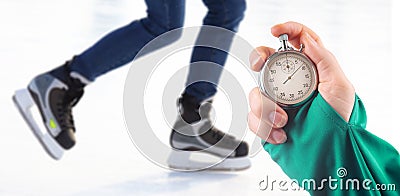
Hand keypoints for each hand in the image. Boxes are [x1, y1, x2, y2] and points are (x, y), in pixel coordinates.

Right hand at [248, 21, 354, 143]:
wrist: (327, 152)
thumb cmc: (339, 121)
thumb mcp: (340, 87)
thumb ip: (325, 60)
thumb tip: (307, 41)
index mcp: (309, 70)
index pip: (297, 41)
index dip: (286, 30)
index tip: (275, 31)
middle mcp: (290, 82)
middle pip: (265, 60)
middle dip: (258, 60)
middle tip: (259, 66)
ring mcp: (277, 101)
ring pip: (256, 92)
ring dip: (266, 107)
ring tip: (283, 121)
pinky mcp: (267, 119)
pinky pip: (254, 117)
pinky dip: (265, 126)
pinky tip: (281, 134)